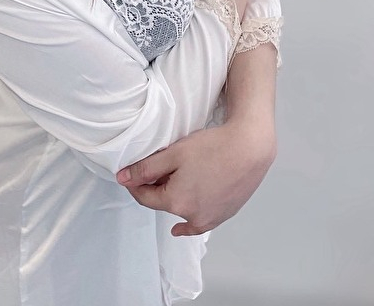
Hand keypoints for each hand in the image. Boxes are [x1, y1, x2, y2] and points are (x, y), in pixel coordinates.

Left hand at [116, 120, 275, 235]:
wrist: (250, 148)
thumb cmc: (213, 148)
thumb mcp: (173, 154)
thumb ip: (146, 168)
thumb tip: (122, 178)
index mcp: (176, 202)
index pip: (145, 197)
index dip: (136, 183)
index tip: (132, 172)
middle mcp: (192, 217)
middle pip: (165, 202)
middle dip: (159, 186)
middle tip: (162, 165)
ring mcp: (211, 218)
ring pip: (183, 209)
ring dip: (177, 196)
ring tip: (181, 175)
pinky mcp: (225, 215)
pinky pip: (201, 220)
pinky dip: (190, 218)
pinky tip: (182, 226)